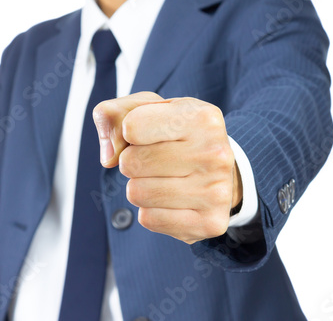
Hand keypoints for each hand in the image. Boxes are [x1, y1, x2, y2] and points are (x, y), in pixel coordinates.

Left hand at [93, 92, 242, 243]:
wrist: (223, 172)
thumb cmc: (179, 137)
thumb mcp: (149, 109)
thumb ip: (113, 115)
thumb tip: (108, 156)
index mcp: (202, 118)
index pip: (131, 126)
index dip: (129, 131)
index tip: (148, 133)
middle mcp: (214, 154)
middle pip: (131, 162)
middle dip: (132, 161)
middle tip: (154, 160)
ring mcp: (215, 192)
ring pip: (136, 193)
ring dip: (140, 186)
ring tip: (164, 179)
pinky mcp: (209, 223)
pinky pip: (149, 219)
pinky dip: (151, 210)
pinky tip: (172, 200)